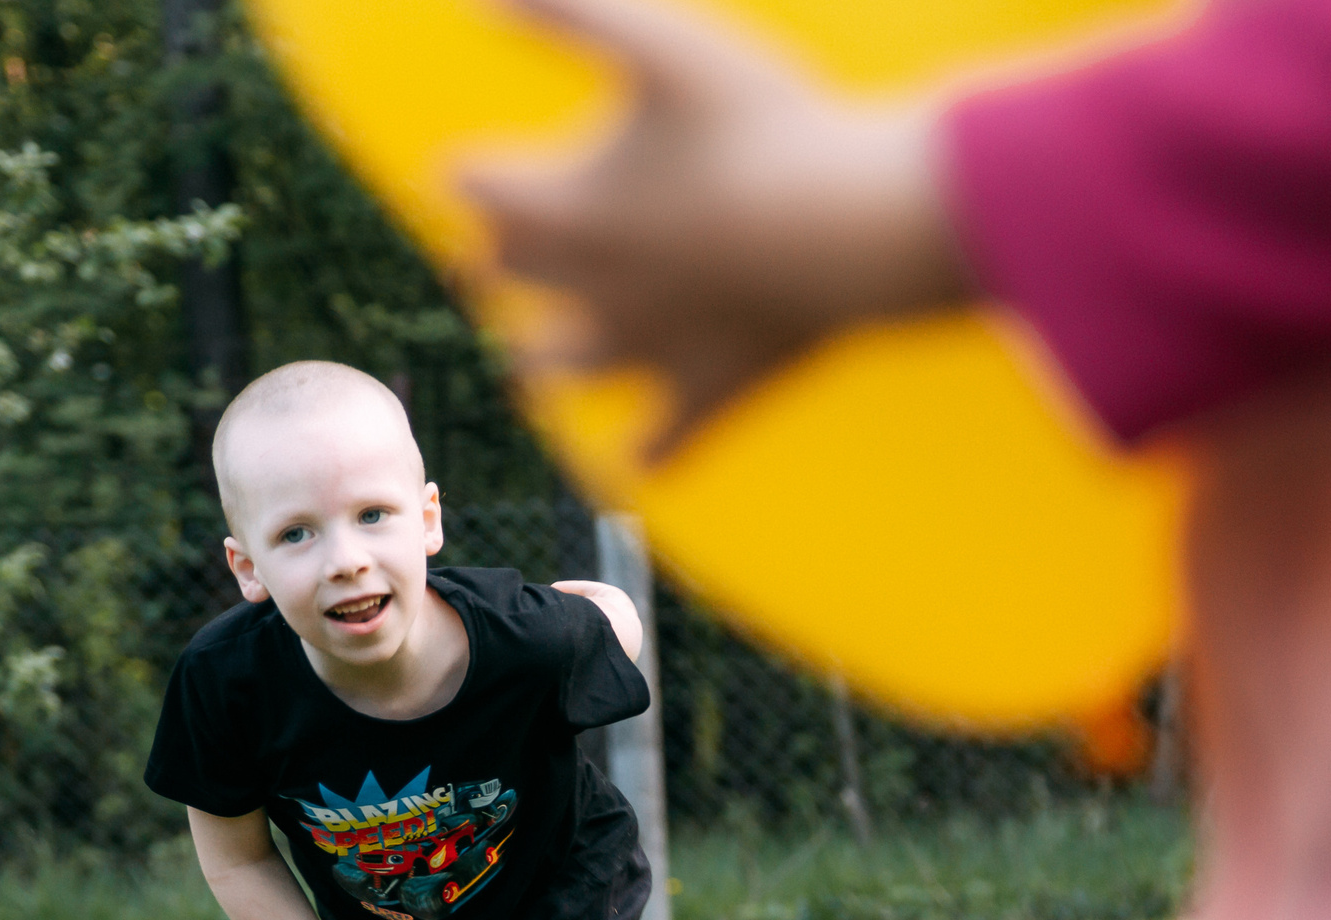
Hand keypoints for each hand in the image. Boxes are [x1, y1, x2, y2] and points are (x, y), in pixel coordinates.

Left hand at [459, 0, 974, 459]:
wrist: (857, 226)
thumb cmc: (765, 126)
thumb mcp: (663, 45)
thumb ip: (568, 12)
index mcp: (563, 207)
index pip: (476, 191)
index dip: (474, 172)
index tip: (473, 167)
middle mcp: (586, 290)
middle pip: (506, 278)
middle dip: (498, 257)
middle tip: (503, 247)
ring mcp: (646, 351)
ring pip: (557, 371)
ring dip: (540, 359)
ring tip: (535, 354)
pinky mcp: (708, 391)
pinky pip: (659, 446)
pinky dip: (640, 454)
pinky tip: (634, 463)